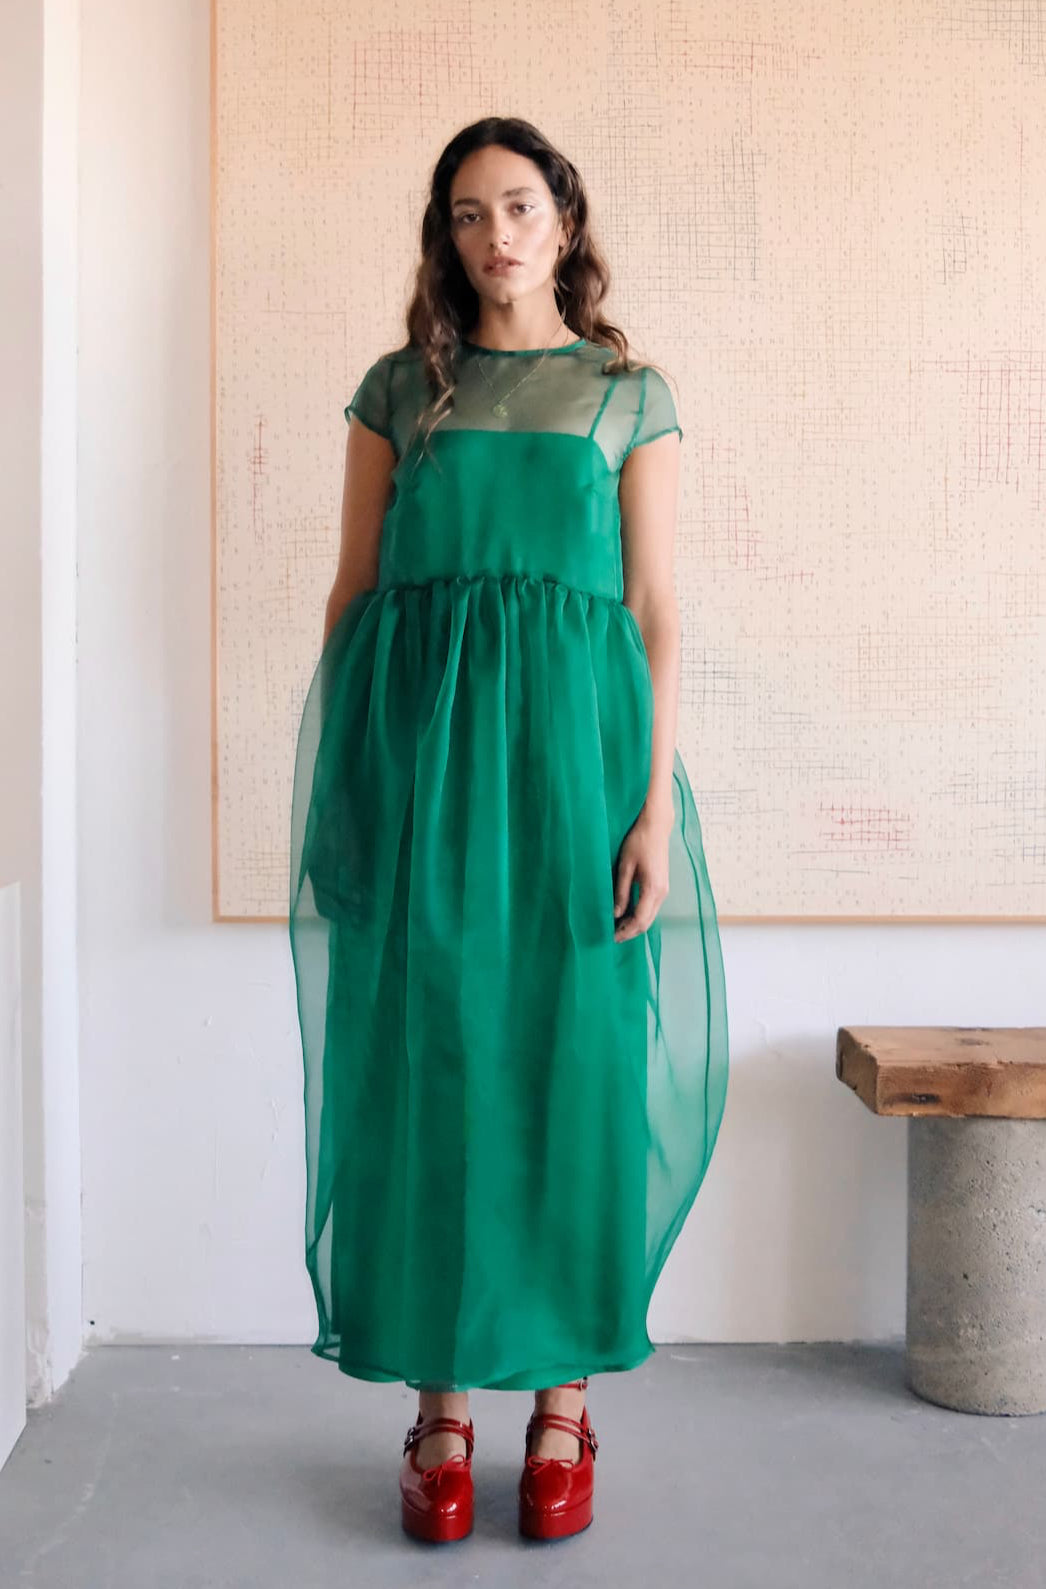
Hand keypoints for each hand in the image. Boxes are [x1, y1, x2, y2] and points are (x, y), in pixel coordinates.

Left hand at [612, 801, 671, 942]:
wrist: (656, 826)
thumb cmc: (639, 842)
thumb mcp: (625, 867)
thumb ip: (621, 892)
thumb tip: (616, 914)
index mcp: (653, 889)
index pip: (640, 921)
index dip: (626, 932)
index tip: (612, 937)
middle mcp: (662, 893)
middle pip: (647, 922)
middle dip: (630, 932)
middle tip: (612, 936)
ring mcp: (664, 889)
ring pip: (650, 916)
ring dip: (635, 924)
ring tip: (616, 927)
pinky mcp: (662, 885)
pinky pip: (651, 907)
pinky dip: (640, 915)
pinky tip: (626, 914)